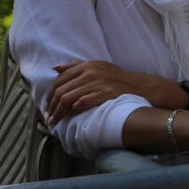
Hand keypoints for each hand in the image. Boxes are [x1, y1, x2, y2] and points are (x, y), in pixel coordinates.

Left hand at [47, 61, 164, 123]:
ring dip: (58, 113)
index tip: (47, 107)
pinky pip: (82, 102)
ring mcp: (98, 83)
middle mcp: (90, 72)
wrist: (141, 87)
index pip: (59, 80)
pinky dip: (73, 110)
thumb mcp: (98, 67)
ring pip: (68, 98)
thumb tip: (55, 68)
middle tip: (49, 118)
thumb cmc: (118, 79)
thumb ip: (76, 66)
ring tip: (54, 122)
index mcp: (87, 65)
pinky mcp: (105, 93)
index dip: (50, 95)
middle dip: (51, 107)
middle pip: (61, 91)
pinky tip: (70, 118)